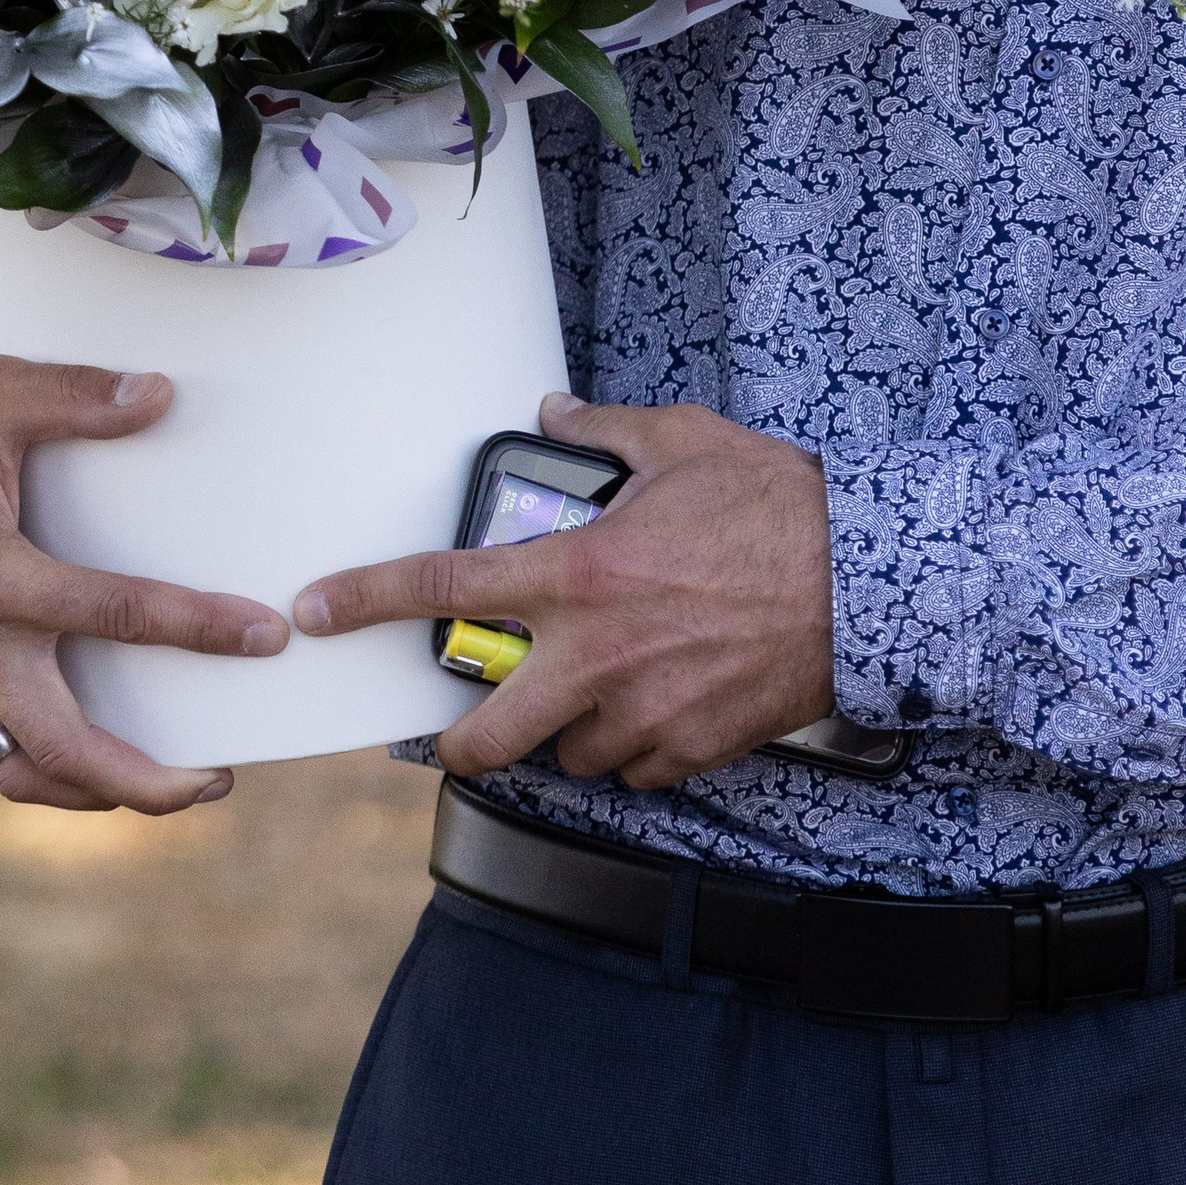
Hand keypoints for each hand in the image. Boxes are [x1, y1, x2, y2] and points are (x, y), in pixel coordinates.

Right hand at [0, 355, 288, 815]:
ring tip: (167, 786)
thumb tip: (160, 395)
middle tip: (218, 780)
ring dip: (94, 793)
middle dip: (147, 782)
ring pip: (17, 771)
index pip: (113, 615)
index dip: (197, 629)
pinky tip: (84, 763)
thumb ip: (78, 395)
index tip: (265, 635)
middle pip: (63, 748)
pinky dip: (35, 772)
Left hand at [292, 392, 834, 792]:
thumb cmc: (776, 505)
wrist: (869, 581)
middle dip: (459, 740)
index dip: (366, 600)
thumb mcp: (683, 441)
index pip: (445, 587)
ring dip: (564, 733)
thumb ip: (608, 430)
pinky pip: (632, 771)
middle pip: (485, 735)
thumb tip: (558, 413)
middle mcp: (596, 655)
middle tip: (463, 725)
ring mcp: (643, 713)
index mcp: (579, 574)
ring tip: (594, 693)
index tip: (317, 611)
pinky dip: (630, 751)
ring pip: (564, 756)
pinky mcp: (691, 751)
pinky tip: (655, 708)